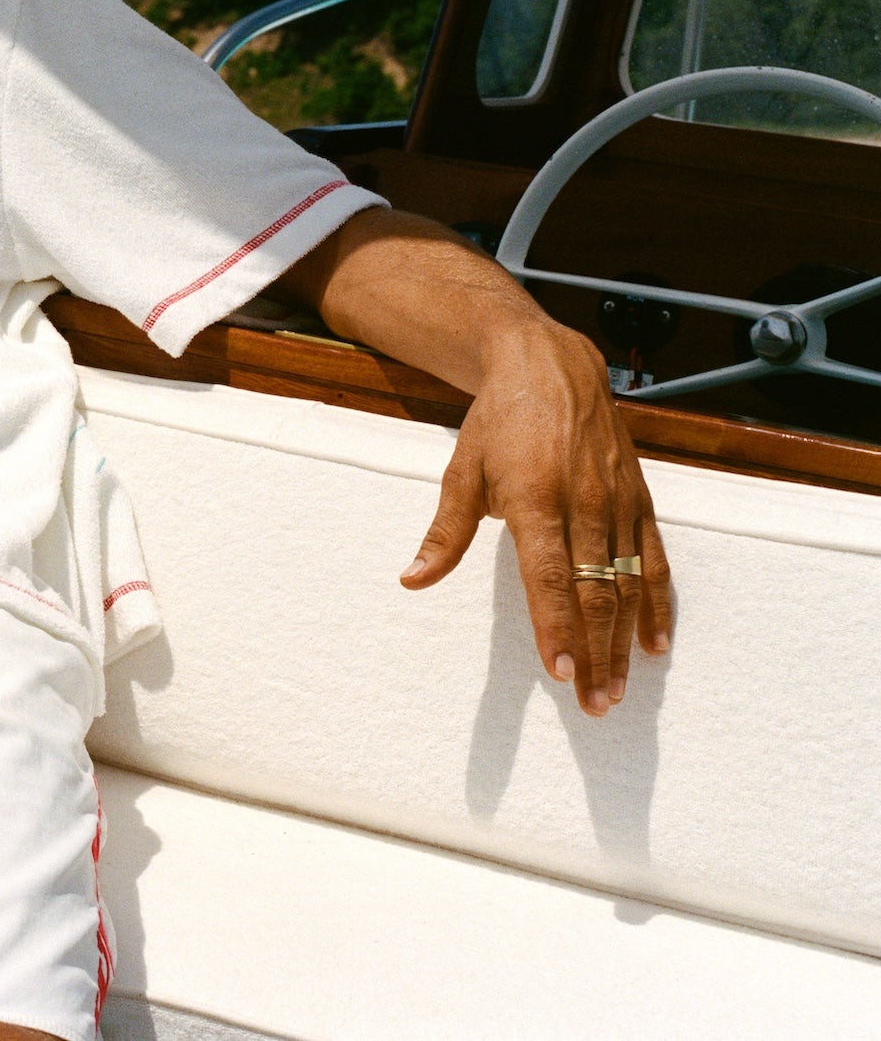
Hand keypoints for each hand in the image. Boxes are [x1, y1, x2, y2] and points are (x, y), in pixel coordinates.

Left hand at [401, 321, 672, 715]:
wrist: (552, 365)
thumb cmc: (499, 421)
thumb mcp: (462, 470)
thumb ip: (445, 532)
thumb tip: (413, 579)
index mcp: (534, 498)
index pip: (547, 577)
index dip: (555, 626)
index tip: (559, 672)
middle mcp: (582, 504)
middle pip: (593, 593)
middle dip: (594, 654)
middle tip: (594, 705)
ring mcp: (617, 502)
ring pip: (626, 585)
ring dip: (624, 643)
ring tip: (618, 691)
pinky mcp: (640, 498)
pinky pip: (653, 559)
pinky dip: (656, 604)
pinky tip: (654, 645)